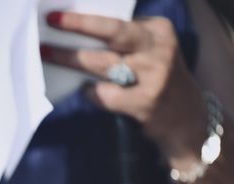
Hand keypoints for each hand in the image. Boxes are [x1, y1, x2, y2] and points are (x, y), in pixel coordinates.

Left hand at [41, 11, 206, 163]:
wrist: (186, 119)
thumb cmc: (155, 80)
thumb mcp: (149, 52)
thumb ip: (123, 43)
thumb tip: (76, 34)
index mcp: (158, 30)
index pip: (117, 20)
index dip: (86, 17)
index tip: (58, 13)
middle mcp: (158, 48)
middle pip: (113, 32)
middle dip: (79, 24)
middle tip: (51, 21)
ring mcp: (154, 75)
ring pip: (103, 63)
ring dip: (71, 59)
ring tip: (47, 54)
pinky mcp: (145, 101)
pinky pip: (106, 94)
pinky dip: (90, 92)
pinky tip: (83, 90)